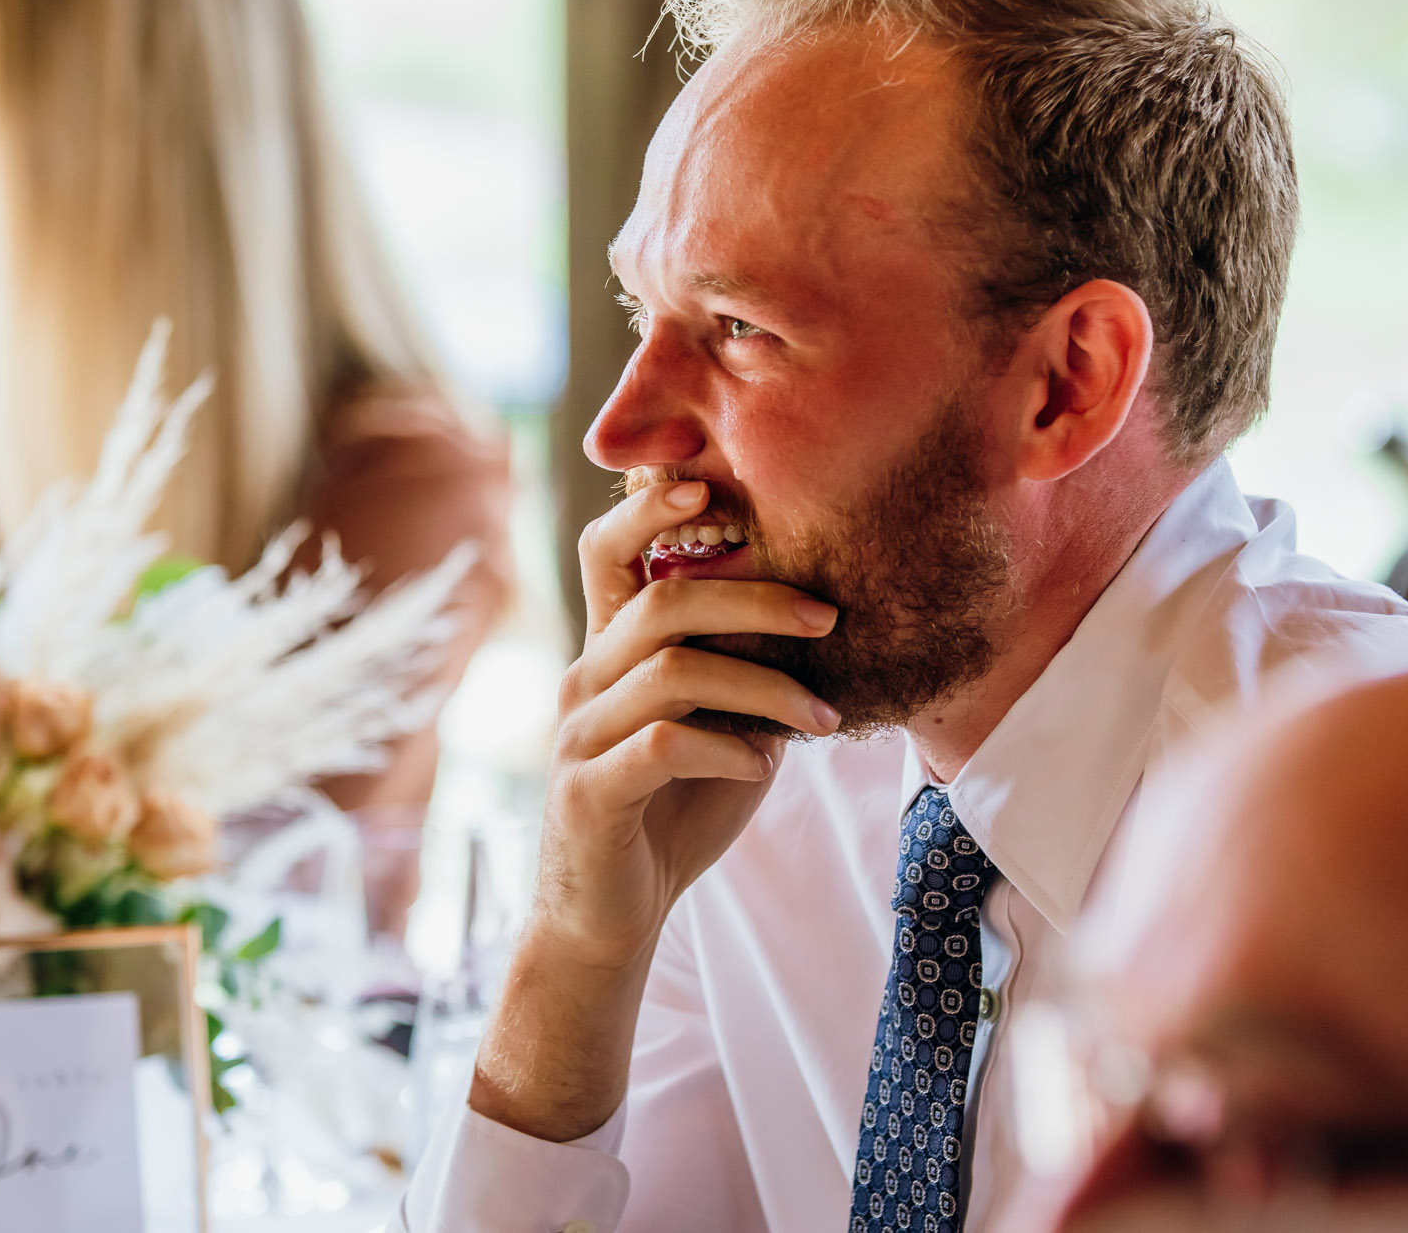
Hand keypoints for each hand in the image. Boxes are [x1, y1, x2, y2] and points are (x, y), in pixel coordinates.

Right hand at [538, 479, 839, 968]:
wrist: (611, 916)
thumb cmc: (672, 813)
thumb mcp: (720, 729)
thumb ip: (745, 674)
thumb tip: (821, 619)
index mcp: (609, 653)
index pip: (608, 553)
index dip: (647, 509)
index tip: (712, 490)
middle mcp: (585, 679)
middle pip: (662, 601)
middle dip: (754, 598)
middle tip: (828, 617)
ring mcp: (579, 734)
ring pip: (671, 671)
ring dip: (763, 688)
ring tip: (824, 718)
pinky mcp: (589, 791)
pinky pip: (662, 744)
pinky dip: (726, 746)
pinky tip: (762, 762)